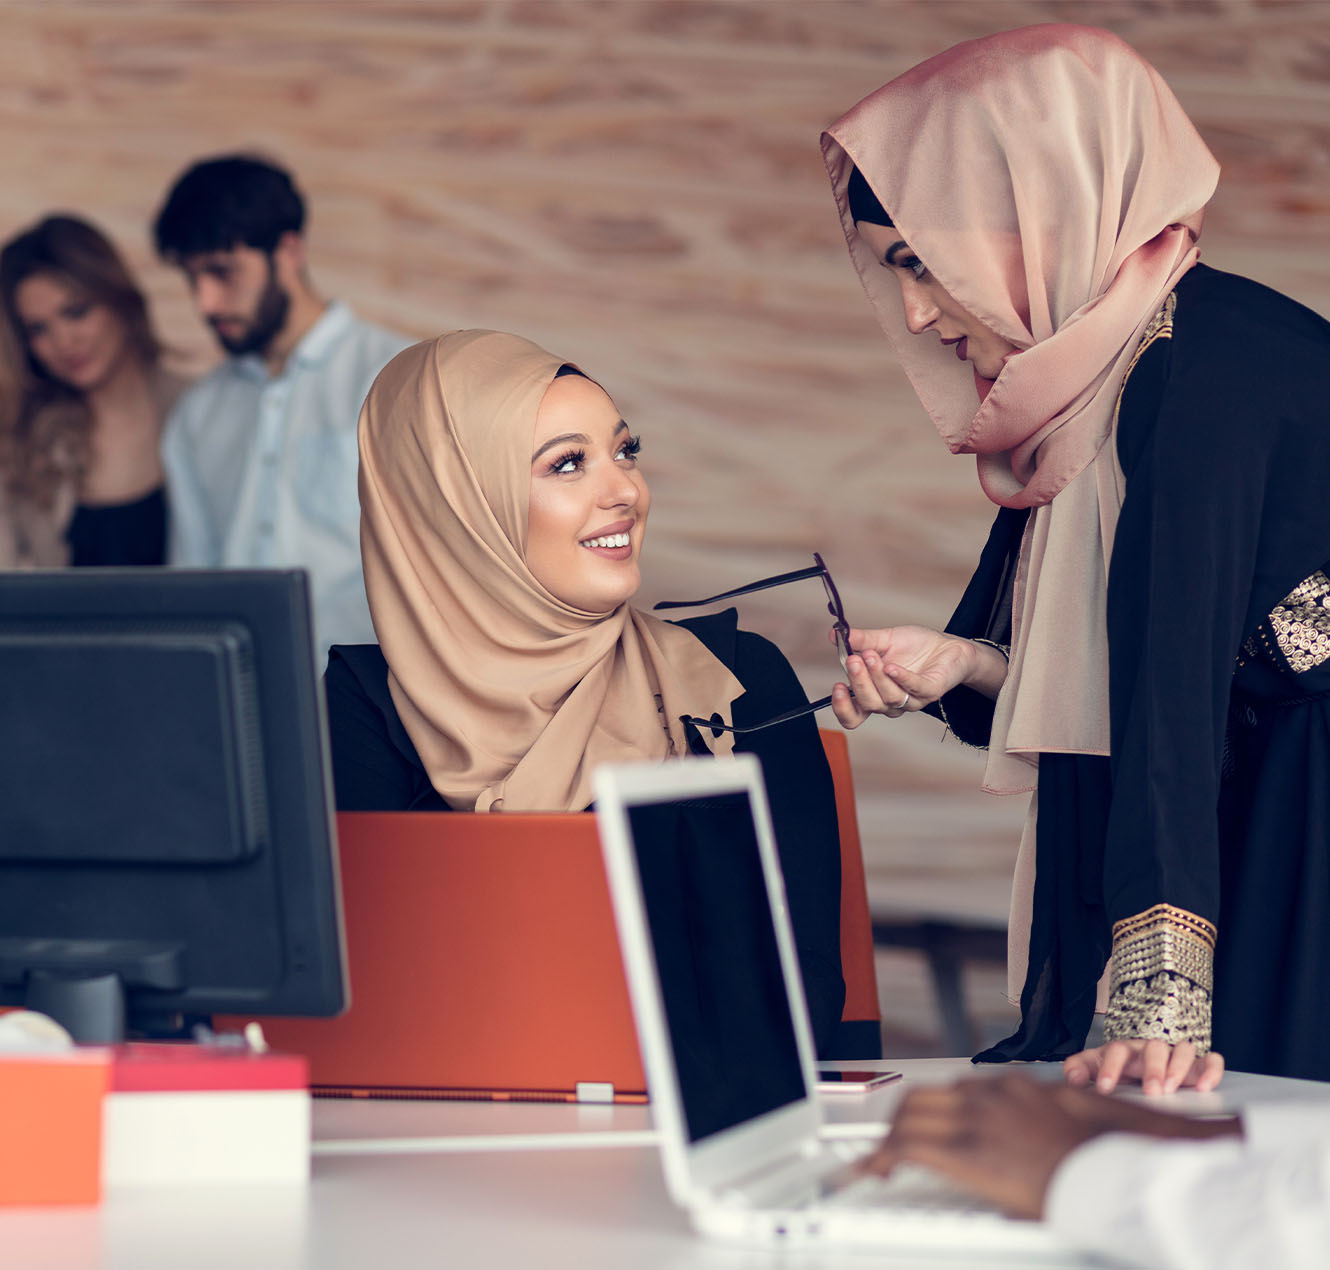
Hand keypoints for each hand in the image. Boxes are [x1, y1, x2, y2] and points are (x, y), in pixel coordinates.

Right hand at [830, 625, 994, 729]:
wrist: (947, 645)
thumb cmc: (916, 646)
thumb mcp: (883, 639)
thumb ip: (860, 640)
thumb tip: (835, 636)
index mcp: (875, 694)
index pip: (855, 715)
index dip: (843, 707)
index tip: (836, 687)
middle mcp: (891, 702)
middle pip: (869, 704)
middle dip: (859, 682)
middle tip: (853, 660)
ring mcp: (912, 700)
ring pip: (890, 698)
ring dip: (877, 676)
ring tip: (872, 654)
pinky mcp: (931, 692)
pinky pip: (915, 688)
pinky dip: (901, 678)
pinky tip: (892, 667)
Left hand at [857, 1074, 1238, 1219]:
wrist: (1111, 1173)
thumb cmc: (1102, 1157)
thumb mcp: (1077, 1122)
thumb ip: (1049, 1119)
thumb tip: (1048, 1130)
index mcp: (1015, 1088)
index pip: (958, 1089)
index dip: (934, 1110)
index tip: (924, 1124)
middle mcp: (990, 1095)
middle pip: (926, 1095)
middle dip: (903, 1119)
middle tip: (890, 1144)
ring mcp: (977, 1119)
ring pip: (912, 1112)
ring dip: (892, 1136)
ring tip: (881, 1160)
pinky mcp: (968, 1150)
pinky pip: (910, 1144)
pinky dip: (884, 1155)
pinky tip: (876, 1170)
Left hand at [1063, 1039, 1224, 1095]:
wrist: (1136, 1069)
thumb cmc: (1115, 1070)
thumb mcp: (1094, 1068)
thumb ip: (1079, 1069)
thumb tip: (1073, 1080)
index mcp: (1124, 1050)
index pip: (1117, 1050)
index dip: (1111, 1068)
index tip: (1106, 1089)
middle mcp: (1150, 1049)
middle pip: (1154, 1048)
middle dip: (1153, 1069)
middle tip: (1152, 1092)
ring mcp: (1175, 1055)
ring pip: (1182, 1049)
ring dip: (1179, 1067)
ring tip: (1174, 1089)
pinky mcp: (1196, 1066)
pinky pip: (1210, 1059)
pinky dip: (1210, 1069)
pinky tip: (1205, 1086)